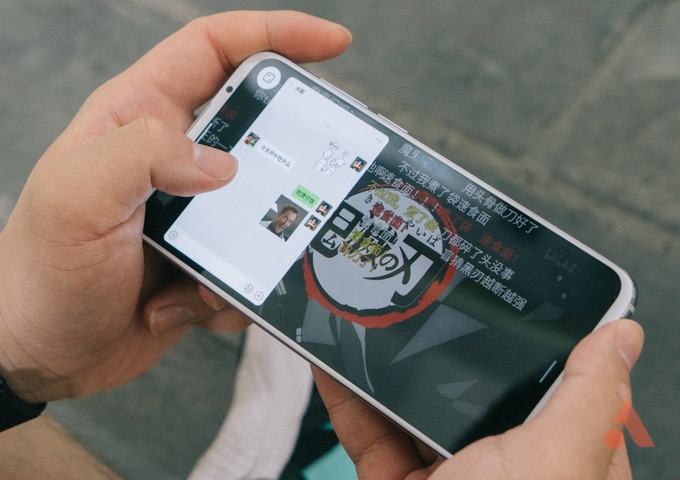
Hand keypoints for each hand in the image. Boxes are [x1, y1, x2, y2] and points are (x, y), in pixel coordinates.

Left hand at [0, 11, 351, 403]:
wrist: (39, 349)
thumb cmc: (41, 269)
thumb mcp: (77, 196)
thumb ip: (145, 154)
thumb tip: (221, 164)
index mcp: (140, 117)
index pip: (214, 49)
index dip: (275, 35)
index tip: (331, 44)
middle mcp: (171, 158)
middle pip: (257, 128)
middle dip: (286, 158)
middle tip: (305, 180)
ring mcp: (192, 211)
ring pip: (263, 208)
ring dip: (250, 248)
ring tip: (200, 273)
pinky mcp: (204, 259)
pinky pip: (249, 265)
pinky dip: (227, 293)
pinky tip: (178, 304)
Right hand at [315, 319, 643, 479]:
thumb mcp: (555, 466)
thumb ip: (588, 400)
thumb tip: (623, 335)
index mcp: (562, 454)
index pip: (556, 377)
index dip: (531, 332)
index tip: (505, 287)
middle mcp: (508, 464)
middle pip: (474, 383)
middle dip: (444, 342)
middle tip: (420, 289)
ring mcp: (448, 473)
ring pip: (414, 402)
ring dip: (386, 362)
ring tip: (367, 315)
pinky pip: (369, 429)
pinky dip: (347, 394)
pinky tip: (332, 360)